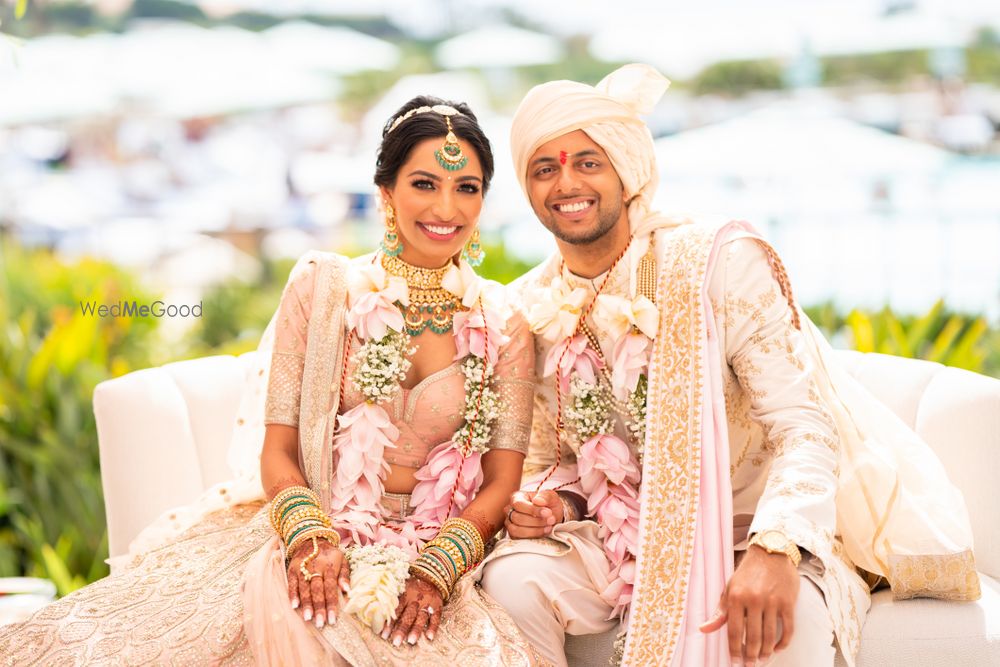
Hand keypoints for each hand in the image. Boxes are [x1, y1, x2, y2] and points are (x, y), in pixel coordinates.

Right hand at [286, 537, 349, 628]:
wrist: (311, 537)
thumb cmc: (330, 554)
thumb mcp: (342, 559)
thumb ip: (344, 575)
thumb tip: (347, 591)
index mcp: (330, 567)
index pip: (331, 588)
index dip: (331, 604)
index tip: (332, 620)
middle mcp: (316, 568)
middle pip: (318, 591)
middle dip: (319, 608)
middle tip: (320, 623)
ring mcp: (303, 568)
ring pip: (305, 589)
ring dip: (306, 604)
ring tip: (308, 619)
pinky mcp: (292, 569)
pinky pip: (292, 584)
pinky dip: (293, 595)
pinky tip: (294, 606)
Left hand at [381, 576, 443, 645]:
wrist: (431, 574)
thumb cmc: (410, 584)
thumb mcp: (400, 586)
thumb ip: (390, 598)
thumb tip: (374, 613)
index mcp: (404, 594)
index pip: (396, 610)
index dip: (389, 623)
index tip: (383, 635)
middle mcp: (416, 599)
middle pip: (408, 616)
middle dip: (402, 629)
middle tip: (396, 642)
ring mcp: (427, 603)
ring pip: (421, 617)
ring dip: (416, 629)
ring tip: (411, 641)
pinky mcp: (437, 606)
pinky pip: (436, 617)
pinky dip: (433, 627)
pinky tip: (429, 637)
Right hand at [503, 489, 562, 538]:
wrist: (552, 517)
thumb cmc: (549, 505)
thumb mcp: (551, 496)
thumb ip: (545, 496)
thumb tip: (537, 501)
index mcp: (517, 497)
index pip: (519, 504)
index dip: (533, 509)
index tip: (548, 513)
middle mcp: (510, 510)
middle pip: (517, 518)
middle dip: (536, 521)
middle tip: (551, 520)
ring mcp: (510, 524)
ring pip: (516, 530)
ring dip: (535, 531)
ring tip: (548, 527)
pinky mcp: (514, 535)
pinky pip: (519, 539)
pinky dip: (533, 537)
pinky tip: (544, 532)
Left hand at [698, 546, 799, 665]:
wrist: (771, 553)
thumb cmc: (747, 573)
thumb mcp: (729, 588)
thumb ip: (719, 612)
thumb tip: (703, 630)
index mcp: (736, 597)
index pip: (733, 630)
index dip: (734, 649)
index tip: (735, 662)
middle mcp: (754, 599)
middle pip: (752, 636)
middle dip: (750, 655)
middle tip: (750, 665)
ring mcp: (772, 601)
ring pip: (769, 635)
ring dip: (766, 652)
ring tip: (762, 660)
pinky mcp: (788, 602)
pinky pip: (788, 629)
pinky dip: (783, 642)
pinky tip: (777, 649)